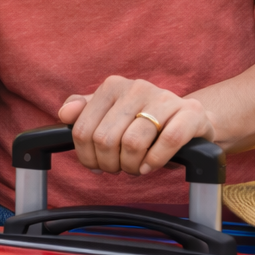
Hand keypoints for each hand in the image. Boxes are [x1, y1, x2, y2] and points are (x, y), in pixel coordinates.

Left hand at [58, 76, 216, 175]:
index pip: (84, 130)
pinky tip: (149, 167)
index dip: (87, 156)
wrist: (190, 118)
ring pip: (133, 142)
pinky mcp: (190, 113)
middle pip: (106, 139)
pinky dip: (154, 161)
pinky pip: (168, 141)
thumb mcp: (111, 113)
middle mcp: (137, 87)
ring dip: (131, 166)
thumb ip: (84, 111)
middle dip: (110, 163)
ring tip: (136, 168)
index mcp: (113, 86)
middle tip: (119, 168)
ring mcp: (165, 98)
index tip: (96, 165)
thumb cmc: (144, 120)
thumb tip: (64, 114)